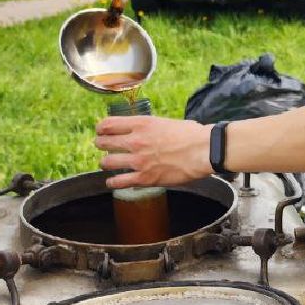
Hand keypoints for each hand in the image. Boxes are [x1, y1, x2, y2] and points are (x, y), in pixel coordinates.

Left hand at [95, 116, 212, 189]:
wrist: (203, 150)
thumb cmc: (190, 135)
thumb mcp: (165, 122)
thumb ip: (149, 127)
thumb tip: (142, 131)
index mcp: (141, 124)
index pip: (108, 124)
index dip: (101, 128)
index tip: (101, 131)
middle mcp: (136, 141)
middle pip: (103, 142)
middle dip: (100, 144)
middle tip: (103, 147)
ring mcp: (138, 160)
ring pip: (107, 162)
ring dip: (105, 163)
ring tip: (108, 164)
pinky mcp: (144, 178)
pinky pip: (118, 181)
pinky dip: (112, 182)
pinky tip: (112, 181)